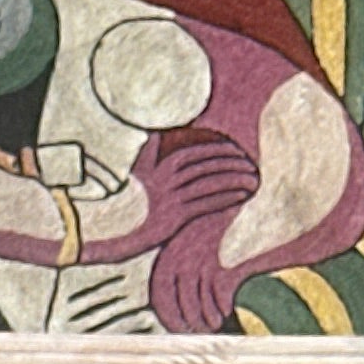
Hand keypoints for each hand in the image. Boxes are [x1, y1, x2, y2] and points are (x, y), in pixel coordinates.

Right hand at [86, 127, 257, 264]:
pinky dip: (226, 197)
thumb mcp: (135, 172)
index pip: (192, 152)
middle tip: (248, 162)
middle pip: (205, 166)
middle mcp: (166, 181)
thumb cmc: (125, 202)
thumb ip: (148, 151)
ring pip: (209, 184)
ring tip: (252, 177)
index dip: (215, 148)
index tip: (232, 147)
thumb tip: (155, 132)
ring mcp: (171, 199)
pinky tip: (241, 195)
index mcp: (158, 167)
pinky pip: (206, 204)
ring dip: (233, 178)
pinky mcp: (175, 219)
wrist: (111, 231)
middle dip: (229, 162)